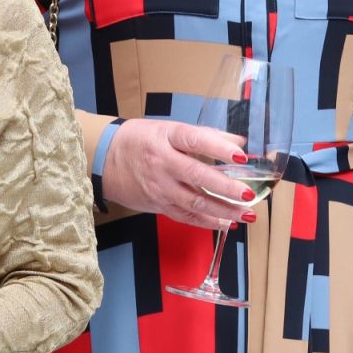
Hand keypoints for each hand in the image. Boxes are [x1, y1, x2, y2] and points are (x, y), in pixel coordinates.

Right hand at [99, 118, 259, 229]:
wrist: (104, 160)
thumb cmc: (141, 141)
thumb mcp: (169, 129)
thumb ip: (204, 135)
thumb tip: (238, 140)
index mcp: (167, 137)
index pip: (195, 140)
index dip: (219, 148)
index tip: (241, 156)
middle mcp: (163, 163)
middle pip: (197, 175)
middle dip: (225, 187)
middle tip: (248, 194)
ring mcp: (160, 187)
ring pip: (194, 201)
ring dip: (222, 210)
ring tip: (246, 214)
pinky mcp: (158, 205)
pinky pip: (185, 215)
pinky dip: (207, 221)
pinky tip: (226, 223)